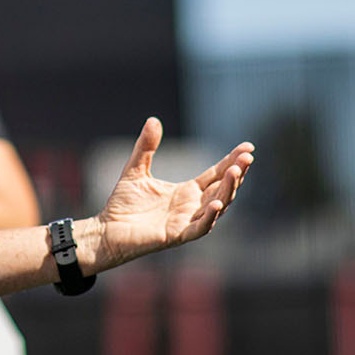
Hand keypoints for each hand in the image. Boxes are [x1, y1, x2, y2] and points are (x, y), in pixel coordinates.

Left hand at [90, 118, 252, 271]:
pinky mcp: (177, 235)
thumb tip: (153, 119)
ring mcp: (187, 221)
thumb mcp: (136, 168)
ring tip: (236, 172)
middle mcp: (192, 206)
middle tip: (248, 157)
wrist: (107, 230)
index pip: (216, 174)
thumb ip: (146, 146)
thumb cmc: (122, 204)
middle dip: (237, 174)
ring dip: (228, 191)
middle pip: (223, 188)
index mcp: (187, 192)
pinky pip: (200, 227)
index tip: (248, 147)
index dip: (232, 161)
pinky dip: (210, 217)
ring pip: (217, 206)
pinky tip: (217, 203)